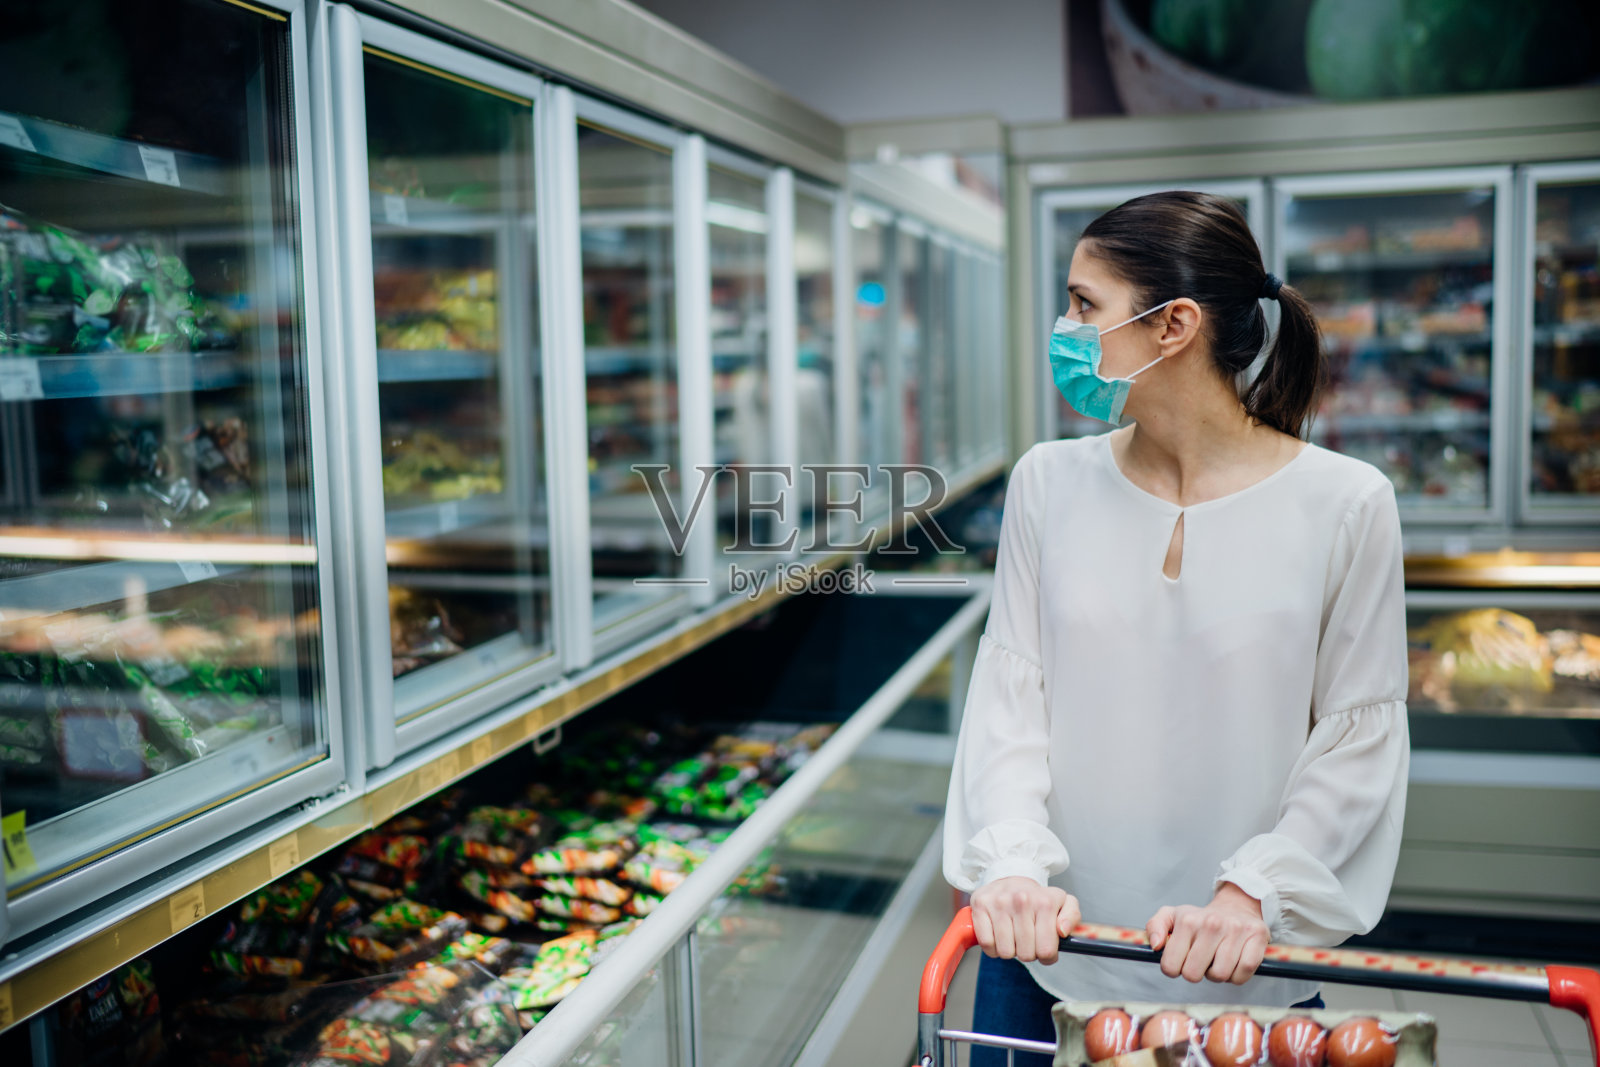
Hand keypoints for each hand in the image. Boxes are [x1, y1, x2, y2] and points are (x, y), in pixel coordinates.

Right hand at [970, 876, 1080, 964]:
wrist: (1010, 877)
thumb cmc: (1036, 897)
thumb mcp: (1063, 903)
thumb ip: (1072, 917)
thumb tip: (1062, 931)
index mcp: (1044, 902)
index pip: (1046, 950)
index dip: (1046, 956)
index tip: (1044, 948)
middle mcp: (1021, 901)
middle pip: (1025, 954)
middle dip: (1028, 953)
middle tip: (1027, 940)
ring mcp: (999, 903)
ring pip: (1005, 952)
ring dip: (1010, 950)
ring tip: (1013, 937)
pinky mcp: (980, 906)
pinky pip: (987, 944)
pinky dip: (992, 947)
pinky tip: (999, 936)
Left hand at [1145, 882, 1268, 983]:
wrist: (1236, 907)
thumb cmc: (1201, 919)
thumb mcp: (1172, 916)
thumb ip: (1155, 927)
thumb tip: (1155, 946)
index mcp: (1188, 920)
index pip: (1170, 965)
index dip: (1173, 969)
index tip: (1179, 962)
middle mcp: (1212, 924)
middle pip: (1193, 974)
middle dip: (1194, 973)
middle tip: (1200, 962)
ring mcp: (1236, 930)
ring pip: (1220, 975)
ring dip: (1216, 975)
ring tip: (1216, 961)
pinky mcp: (1257, 937)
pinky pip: (1243, 973)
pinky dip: (1236, 976)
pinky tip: (1232, 964)